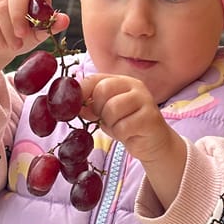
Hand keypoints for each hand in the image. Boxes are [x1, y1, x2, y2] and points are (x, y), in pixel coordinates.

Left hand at [80, 74, 185, 207]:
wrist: (153, 143)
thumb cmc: (127, 125)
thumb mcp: (105, 113)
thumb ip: (91, 105)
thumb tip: (71, 105)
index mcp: (122, 81)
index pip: (95, 79)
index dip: (81, 92)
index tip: (74, 106)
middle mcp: (135, 86)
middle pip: (103, 90)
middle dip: (98, 109)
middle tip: (105, 119)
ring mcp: (145, 100)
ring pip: (112, 109)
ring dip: (110, 124)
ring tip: (119, 126)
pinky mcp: (150, 118)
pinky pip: (123, 126)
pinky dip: (121, 134)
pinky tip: (129, 134)